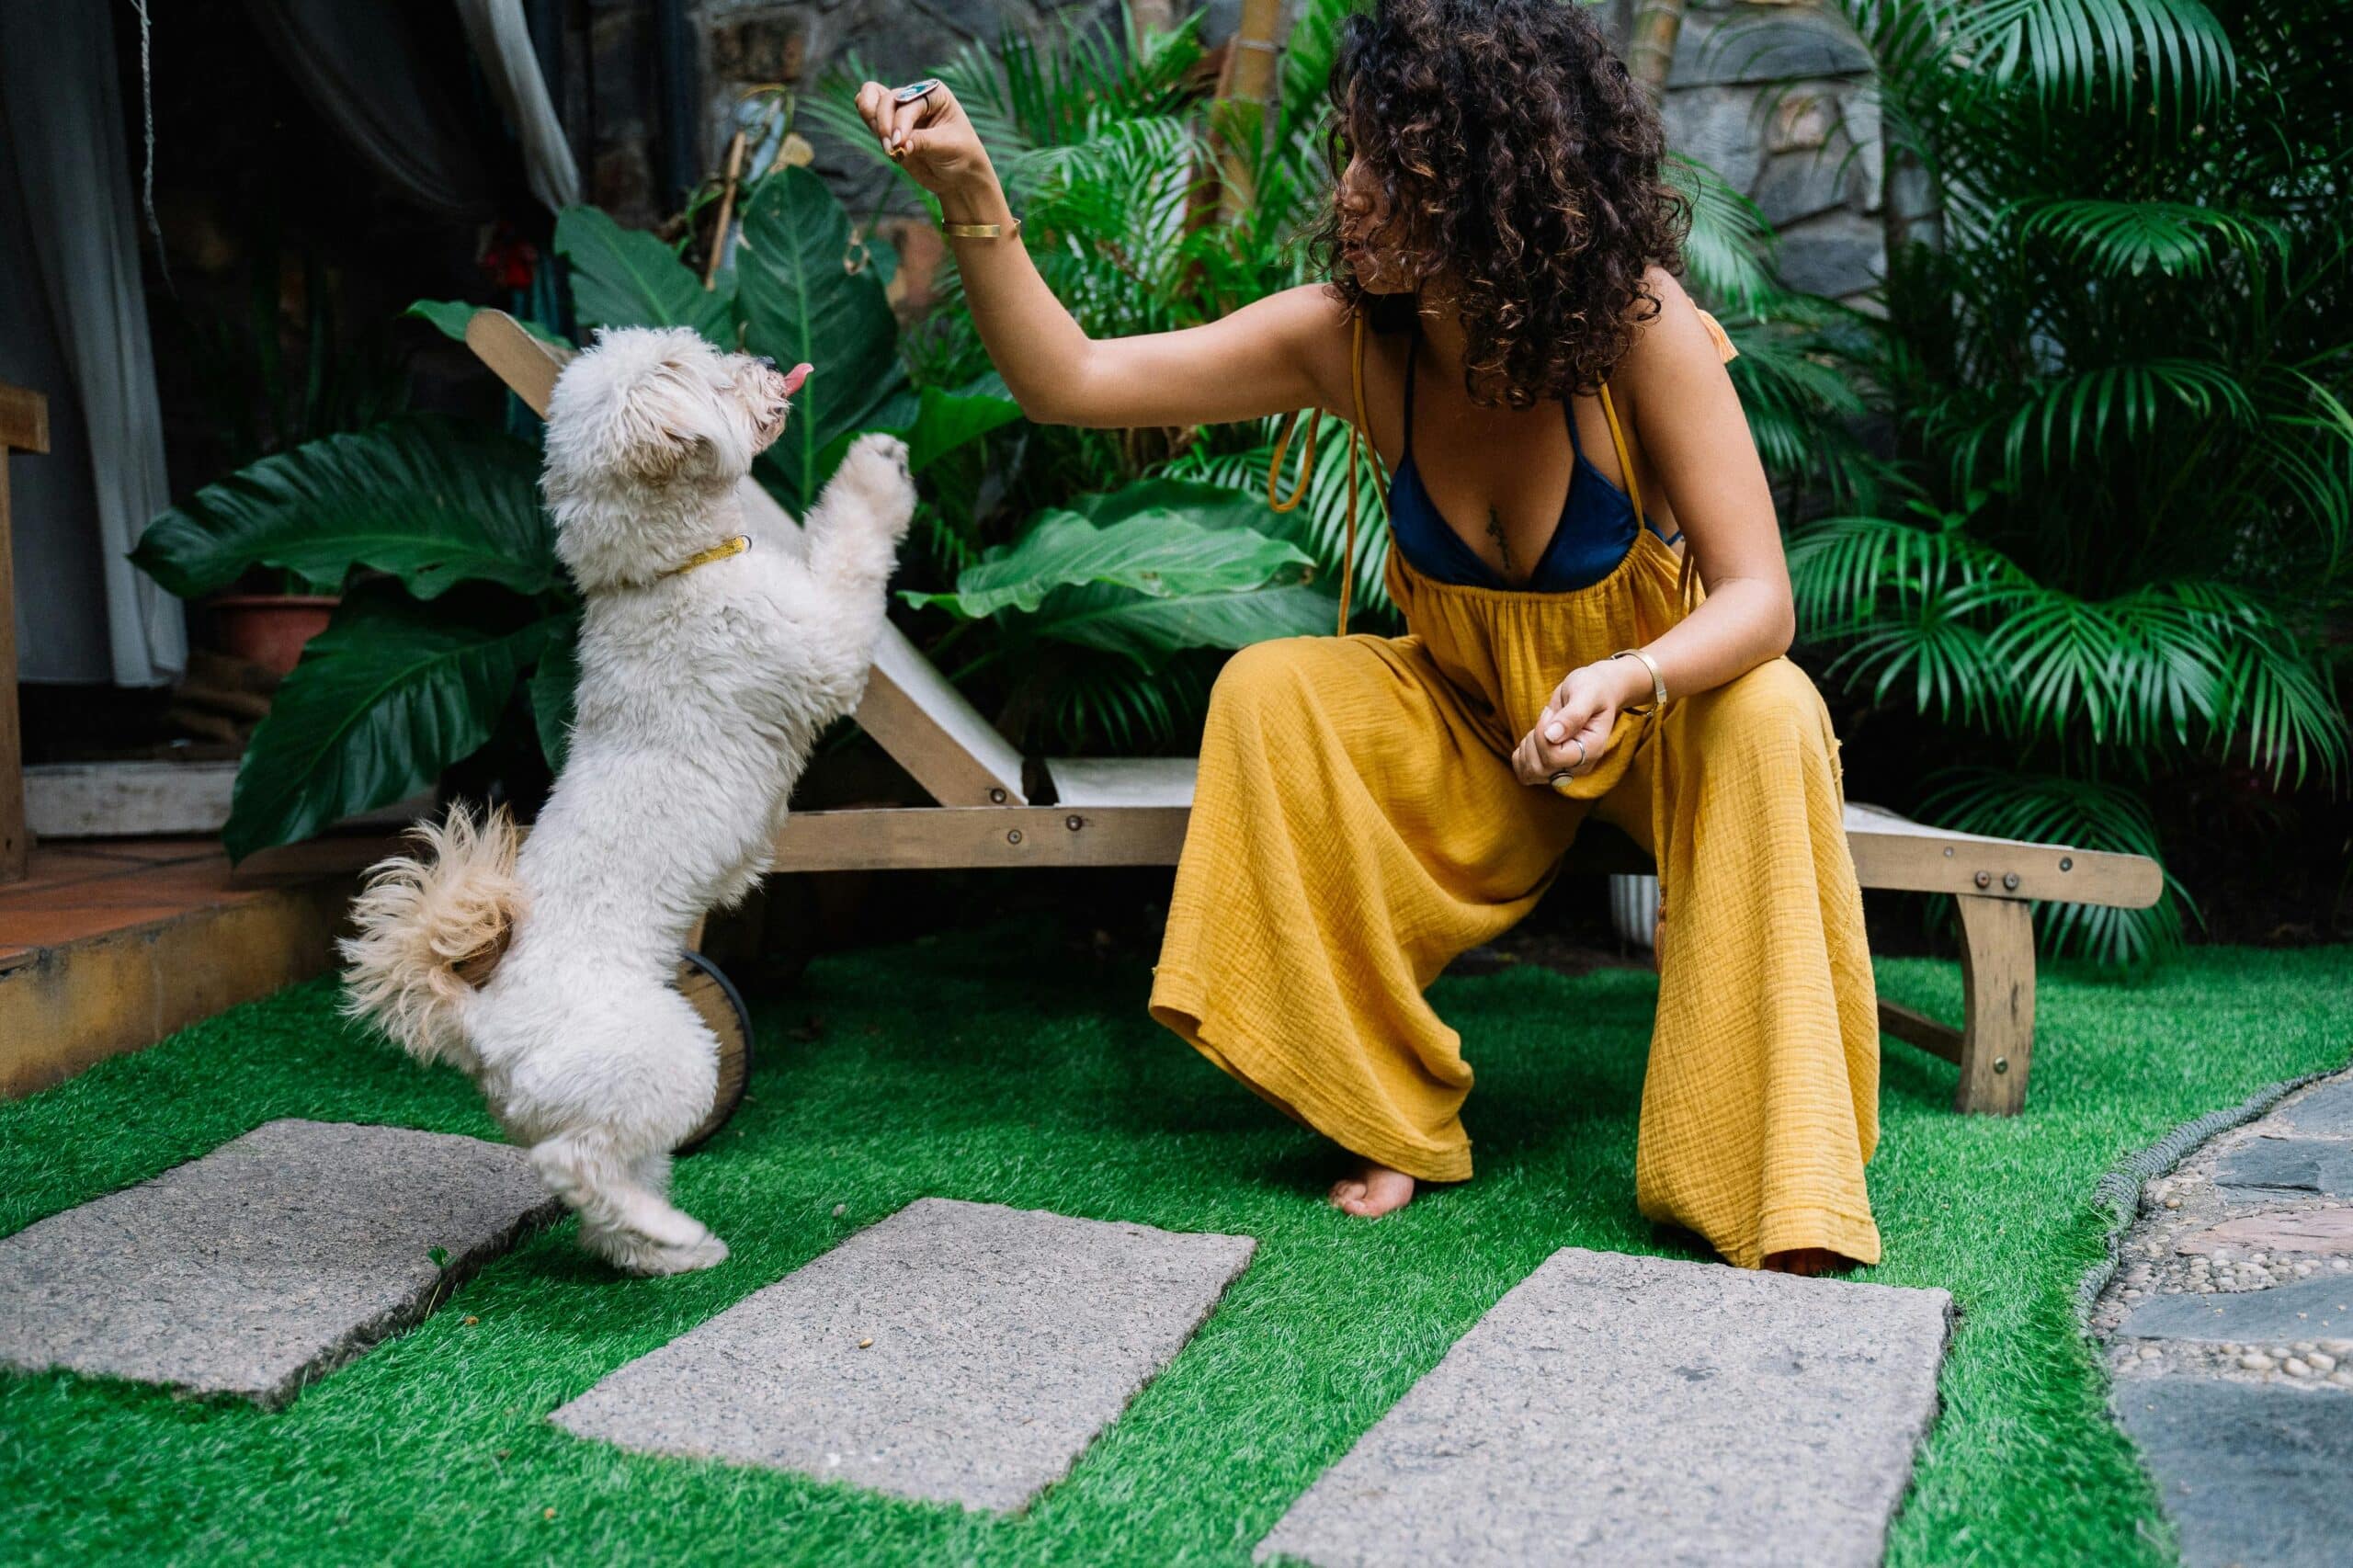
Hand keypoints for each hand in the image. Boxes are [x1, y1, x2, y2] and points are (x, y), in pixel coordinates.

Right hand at [853, 79, 992, 204]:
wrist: (959, 176)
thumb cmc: (961, 155)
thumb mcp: (946, 147)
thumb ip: (921, 142)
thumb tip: (897, 144)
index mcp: (934, 93)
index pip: (907, 100)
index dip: (900, 122)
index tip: (899, 144)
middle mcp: (915, 97)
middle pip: (886, 99)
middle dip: (884, 124)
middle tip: (891, 150)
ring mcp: (900, 111)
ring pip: (872, 101)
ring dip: (874, 124)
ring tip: (888, 149)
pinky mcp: (889, 127)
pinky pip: (869, 114)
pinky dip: (869, 123)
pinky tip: (881, 140)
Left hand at [1510, 661, 1637, 787]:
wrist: (1593, 691)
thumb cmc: (1592, 688)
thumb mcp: (1586, 693)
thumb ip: (1573, 715)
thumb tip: (1552, 736)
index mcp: (1591, 750)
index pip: (1553, 758)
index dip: (1542, 735)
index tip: (1549, 713)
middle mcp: (1579, 766)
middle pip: (1539, 769)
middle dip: (1534, 740)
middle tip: (1547, 719)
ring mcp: (1565, 769)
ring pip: (1529, 774)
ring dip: (1527, 747)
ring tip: (1543, 728)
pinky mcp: (1552, 767)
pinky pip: (1525, 773)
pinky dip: (1522, 755)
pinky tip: (1534, 738)